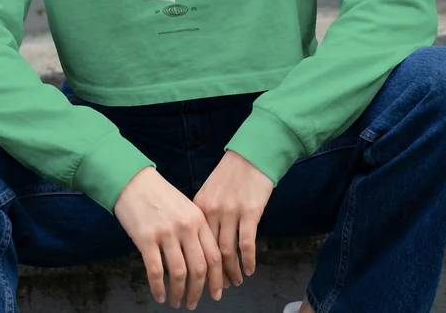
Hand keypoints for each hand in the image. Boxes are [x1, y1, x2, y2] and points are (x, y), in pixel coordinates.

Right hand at [114, 166, 223, 308]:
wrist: (134, 181)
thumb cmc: (160, 195)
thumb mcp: (185, 207)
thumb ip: (196, 230)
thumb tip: (203, 263)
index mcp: (198, 218)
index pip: (214, 255)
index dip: (216, 279)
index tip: (216, 293)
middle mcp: (185, 227)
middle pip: (199, 268)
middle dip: (198, 291)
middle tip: (194, 303)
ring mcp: (166, 233)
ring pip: (179, 273)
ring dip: (179, 292)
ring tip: (177, 301)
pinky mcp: (146, 239)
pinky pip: (156, 272)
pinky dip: (159, 288)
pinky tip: (159, 296)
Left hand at [191, 149, 273, 287]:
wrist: (250, 155)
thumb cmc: (230, 175)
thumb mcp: (210, 192)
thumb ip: (205, 215)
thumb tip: (201, 243)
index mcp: (199, 208)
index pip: (195, 245)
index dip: (198, 266)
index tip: (200, 281)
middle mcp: (212, 211)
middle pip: (210, 252)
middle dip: (214, 276)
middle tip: (217, 291)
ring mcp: (231, 212)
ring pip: (228, 252)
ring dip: (232, 272)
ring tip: (235, 282)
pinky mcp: (250, 212)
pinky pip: (247, 243)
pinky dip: (248, 260)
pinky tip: (249, 270)